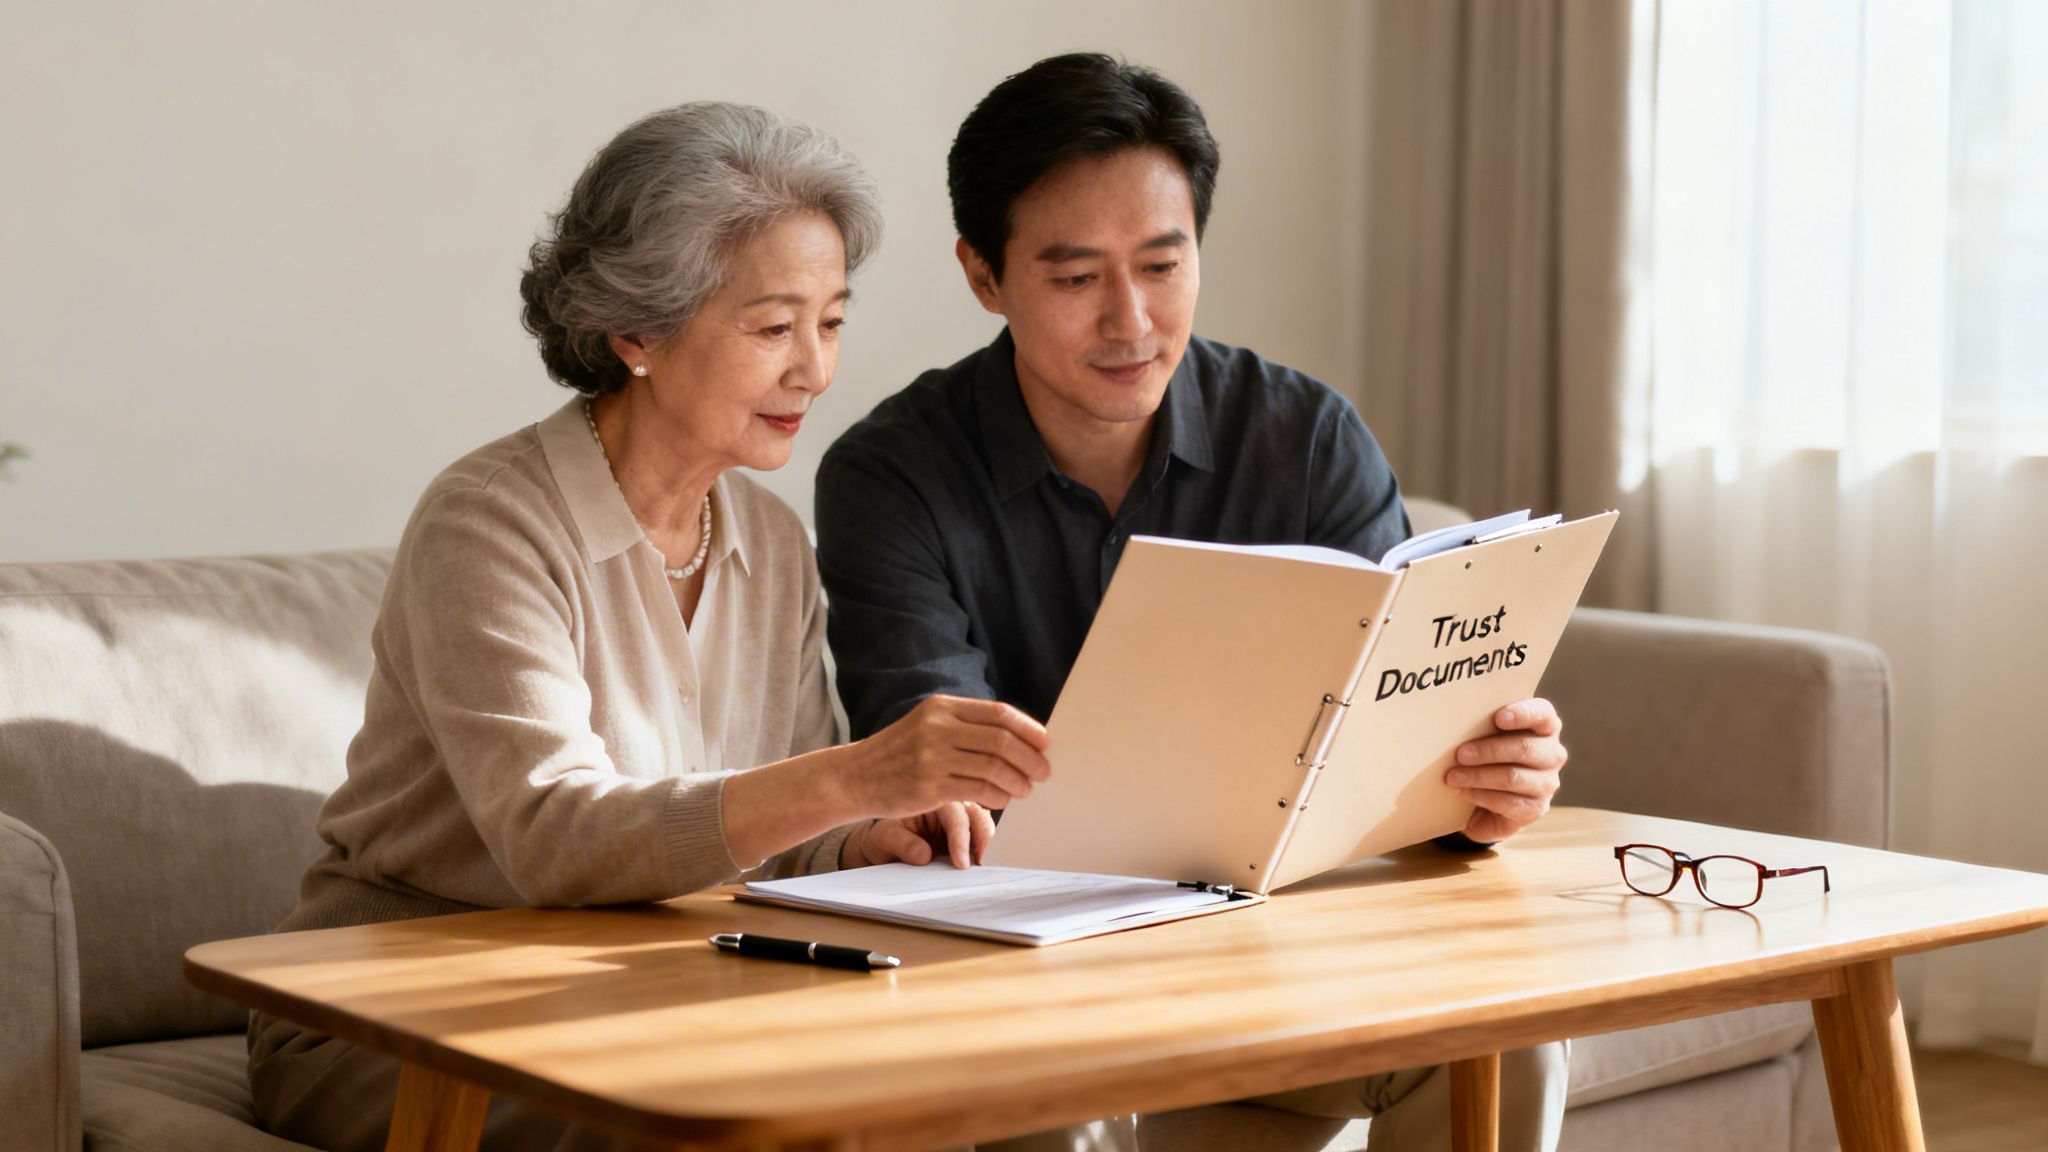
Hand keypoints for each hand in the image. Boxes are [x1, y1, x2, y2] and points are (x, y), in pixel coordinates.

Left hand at [845, 802, 997, 869]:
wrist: (883, 844)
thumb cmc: (884, 835)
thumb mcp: (883, 838)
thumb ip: (901, 843)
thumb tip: (924, 855)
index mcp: (931, 797)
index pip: (954, 814)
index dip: (960, 838)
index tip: (960, 863)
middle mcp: (950, 805)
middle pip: (977, 813)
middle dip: (983, 837)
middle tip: (978, 863)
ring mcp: (960, 819)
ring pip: (984, 823)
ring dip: (986, 843)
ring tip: (980, 866)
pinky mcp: (965, 834)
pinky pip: (981, 837)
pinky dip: (984, 850)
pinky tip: (979, 865)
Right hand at [848, 695, 1050, 815]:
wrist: (855, 776)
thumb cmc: (901, 752)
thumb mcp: (928, 724)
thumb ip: (967, 726)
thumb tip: (1021, 737)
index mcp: (942, 707)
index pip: (998, 713)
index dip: (1028, 729)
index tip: (1045, 743)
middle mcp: (938, 728)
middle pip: (1001, 740)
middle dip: (1030, 759)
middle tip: (1043, 772)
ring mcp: (932, 758)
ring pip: (993, 768)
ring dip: (1018, 781)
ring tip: (1025, 789)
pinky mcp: (929, 787)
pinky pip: (977, 790)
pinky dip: (998, 796)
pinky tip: (1002, 799)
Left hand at [1445, 698, 1565, 842]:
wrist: (1488, 800)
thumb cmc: (1486, 755)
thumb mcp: (1487, 736)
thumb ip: (1483, 725)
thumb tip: (1456, 720)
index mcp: (1545, 726)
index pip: (1542, 713)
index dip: (1523, 713)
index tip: (1498, 718)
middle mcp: (1552, 754)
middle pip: (1524, 748)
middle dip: (1489, 751)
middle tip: (1460, 754)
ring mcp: (1548, 783)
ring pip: (1513, 777)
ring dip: (1478, 776)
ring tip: (1453, 776)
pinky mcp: (1536, 809)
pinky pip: (1509, 802)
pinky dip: (1482, 796)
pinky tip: (1464, 792)